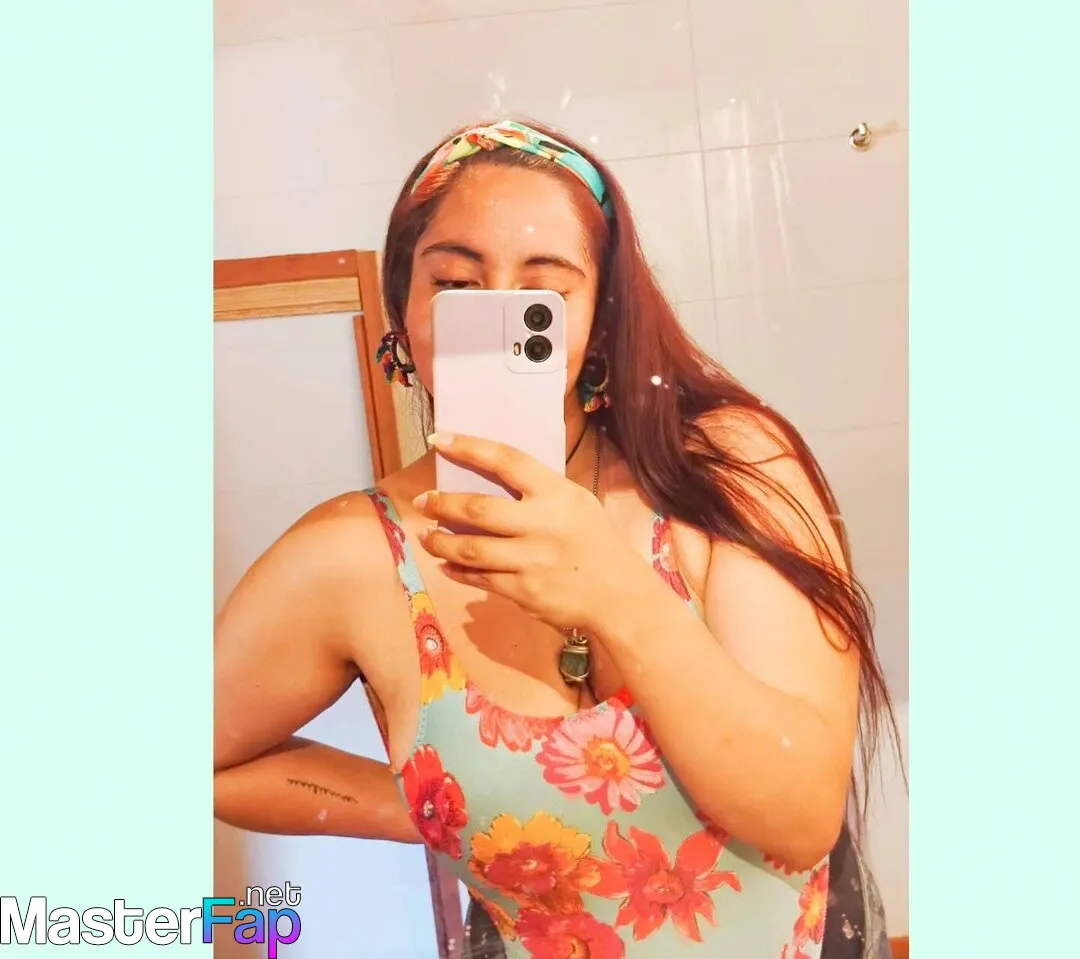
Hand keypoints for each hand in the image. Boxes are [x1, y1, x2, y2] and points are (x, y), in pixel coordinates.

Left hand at [414, 433, 641, 632]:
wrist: (619, 595)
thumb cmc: (595, 542)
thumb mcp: (576, 503)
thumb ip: (538, 491)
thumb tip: (487, 477)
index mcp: (557, 494)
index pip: (506, 461)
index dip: (469, 447)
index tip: (440, 438)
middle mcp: (542, 524)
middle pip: (477, 508)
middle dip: (441, 503)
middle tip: (423, 501)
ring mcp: (531, 560)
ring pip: (470, 548)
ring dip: (440, 541)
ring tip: (426, 536)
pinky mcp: (524, 591)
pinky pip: (479, 577)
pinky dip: (457, 569)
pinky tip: (446, 563)